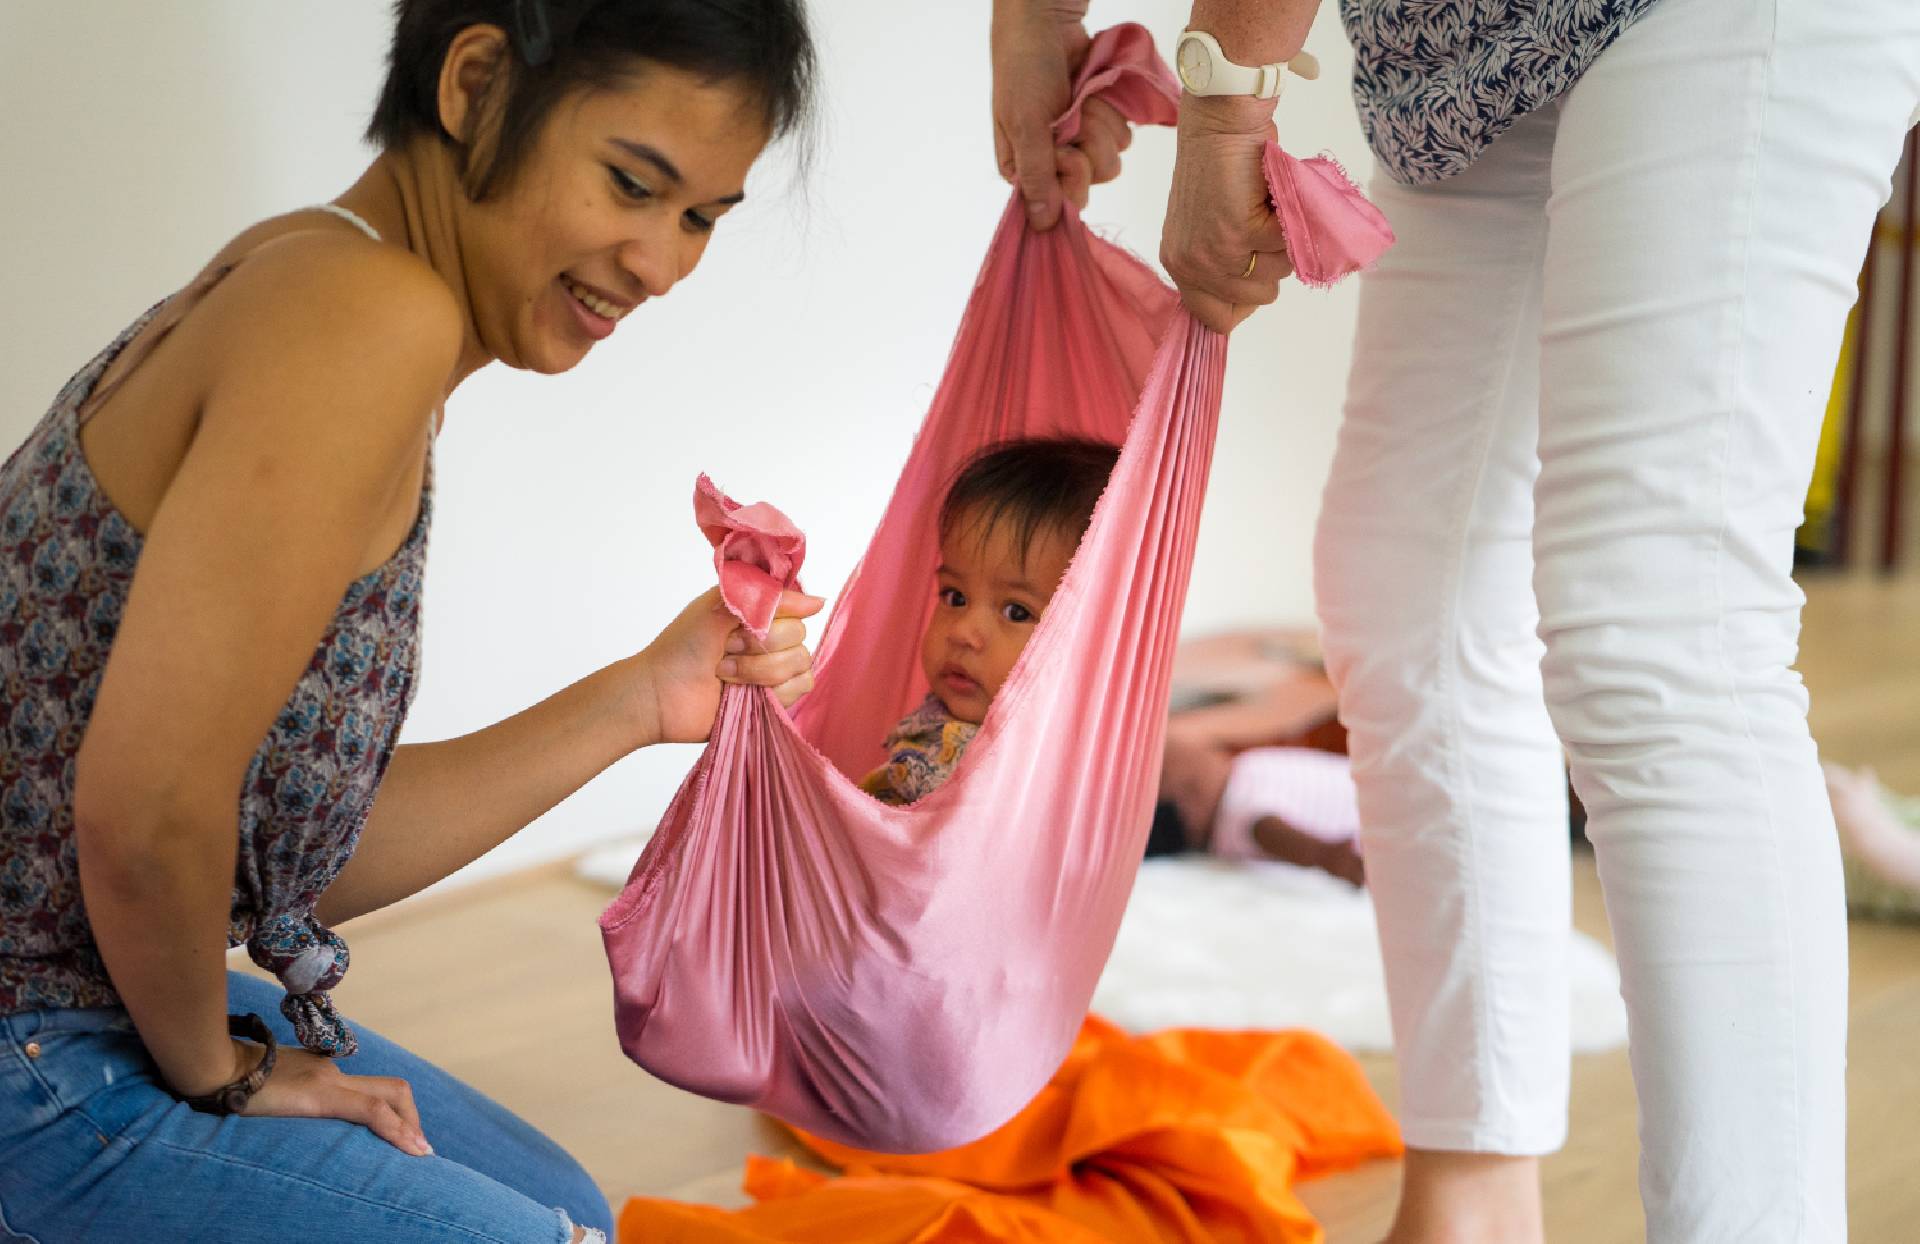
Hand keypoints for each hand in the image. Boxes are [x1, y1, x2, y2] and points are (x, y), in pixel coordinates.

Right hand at [238, 1041, 432, 1156]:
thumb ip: (290, 1100)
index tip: (405, 1139)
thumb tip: (296, 1116)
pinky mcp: (320, 1094)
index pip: (371, 1090)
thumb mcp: (266, 1094)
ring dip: (409, 1127)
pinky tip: (408, 1148)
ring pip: (388, 1097)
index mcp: (321, 1074)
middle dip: (411, 1119)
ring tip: (420, 1153)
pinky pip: (370, 1110)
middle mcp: (331, 1074)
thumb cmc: (231, 1085)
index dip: (396, 1113)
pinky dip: (395, 1129)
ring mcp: (327, 1081)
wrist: (213, 1069)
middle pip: (391, 1088)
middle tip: (419, 1149)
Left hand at [635, 586, 823, 744]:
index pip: (795, 604)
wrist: (660, 693)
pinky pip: (800, 688)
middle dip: (760, 644)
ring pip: (801, 663)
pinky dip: (772, 690)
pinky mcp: (775, 699)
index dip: (776, 614)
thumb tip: (817, 602)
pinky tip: (741, 692)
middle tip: (726, 648)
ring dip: (759, 670)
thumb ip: (766, 597)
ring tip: (724, 673)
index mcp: (757, 611)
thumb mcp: (718, 606)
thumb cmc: (680, 647)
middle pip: (800, 634)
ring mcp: (773, 669)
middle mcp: (769, 638)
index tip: (746, 622)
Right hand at [990, 0, 1132, 229]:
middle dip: (1089, 144)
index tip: (1065, 151)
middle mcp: (1052, 161)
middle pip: (1092, 180)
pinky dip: (1113, 110)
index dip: (1070, 177)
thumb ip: (1037, 176)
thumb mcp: (1026, 124)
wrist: (1046, 21)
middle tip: (1072, 114)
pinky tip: (1094, 90)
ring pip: (1112, 158)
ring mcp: (1079, 141)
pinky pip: (1123, 134)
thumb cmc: (1024, 67)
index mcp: (1024, 169)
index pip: (1059, 202)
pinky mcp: (1100, 121)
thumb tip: (1041, 225)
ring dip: (1102, 123)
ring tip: (1080, 96)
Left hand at [1161, 95, 1291, 332]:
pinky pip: (1287, 245)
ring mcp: (1213, 252)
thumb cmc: (1223, 167)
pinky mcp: (1238, 232)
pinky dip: (1291, 219)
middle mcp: (1191, 265)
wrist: (1221, 122)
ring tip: (1263, 204)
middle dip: (1271, 262)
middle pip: (1256, 297)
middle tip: (1261, 221)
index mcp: (1180, 265)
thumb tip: (1258, 291)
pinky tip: (1270, 195)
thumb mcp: (1213, 226)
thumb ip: (1227, 263)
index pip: (1215, 319)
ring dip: (1283, 238)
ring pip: (1276, 272)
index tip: (1258, 270)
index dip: (1245, 300)